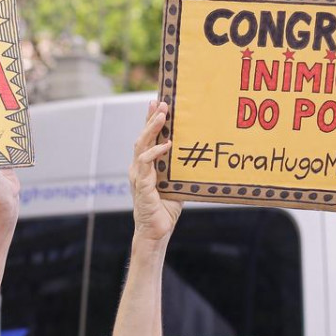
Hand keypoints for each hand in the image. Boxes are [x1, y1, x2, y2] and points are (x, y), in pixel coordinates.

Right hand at [130, 101, 182, 241]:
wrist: (156, 232)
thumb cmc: (165, 210)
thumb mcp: (176, 184)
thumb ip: (180, 170)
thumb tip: (197, 156)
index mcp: (145, 167)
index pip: (146, 139)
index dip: (150, 120)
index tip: (157, 102)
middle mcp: (138, 168)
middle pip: (143, 137)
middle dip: (152, 119)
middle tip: (162, 103)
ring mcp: (138, 176)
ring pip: (142, 145)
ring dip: (152, 128)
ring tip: (163, 115)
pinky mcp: (142, 185)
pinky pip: (146, 163)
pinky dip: (156, 152)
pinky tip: (167, 144)